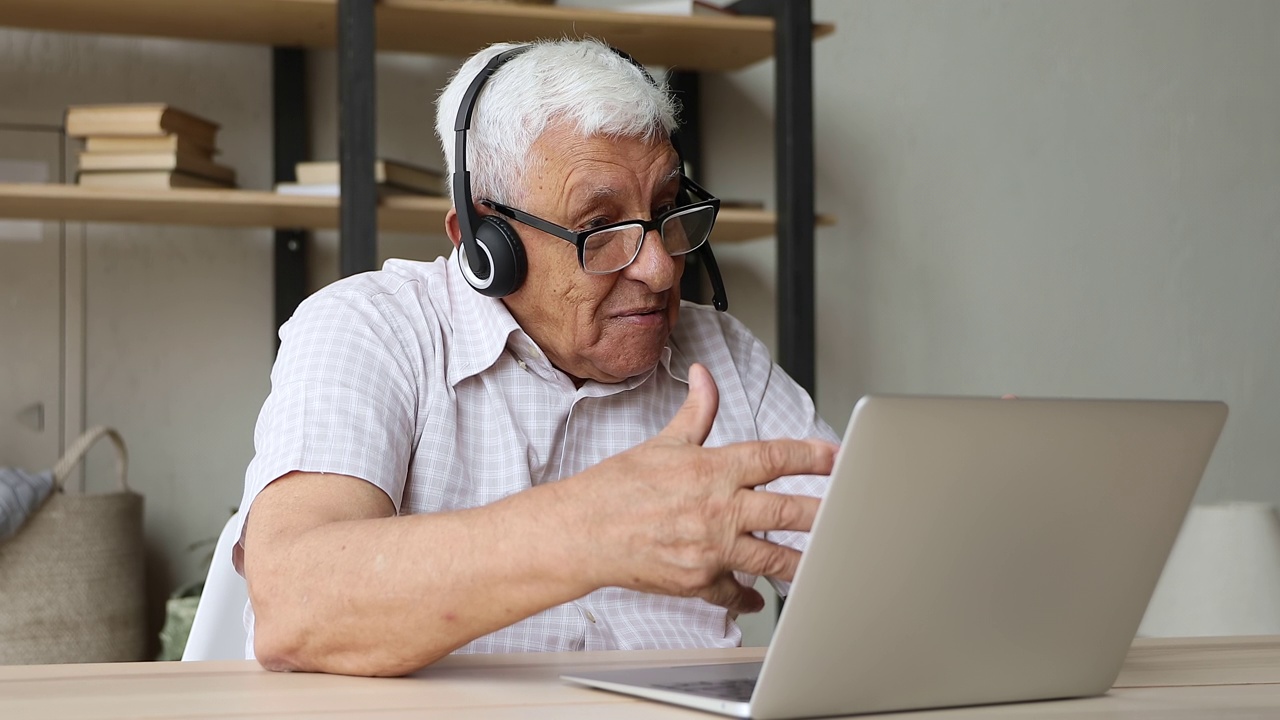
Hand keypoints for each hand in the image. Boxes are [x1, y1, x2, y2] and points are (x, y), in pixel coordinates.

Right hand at [563, 363, 837, 613]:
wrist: (582, 531)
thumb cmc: (617, 488)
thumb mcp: (663, 443)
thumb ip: (696, 412)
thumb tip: (704, 375)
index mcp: (713, 469)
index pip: (774, 457)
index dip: (812, 455)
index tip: (837, 458)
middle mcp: (718, 508)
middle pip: (788, 510)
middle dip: (824, 512)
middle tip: (850, 513)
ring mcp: (711, 548)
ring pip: (773, 557)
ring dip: (802, 560)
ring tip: (825, 561)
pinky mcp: (698, 580)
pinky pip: (735, 591)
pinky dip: (749, 597)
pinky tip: (759, 598)